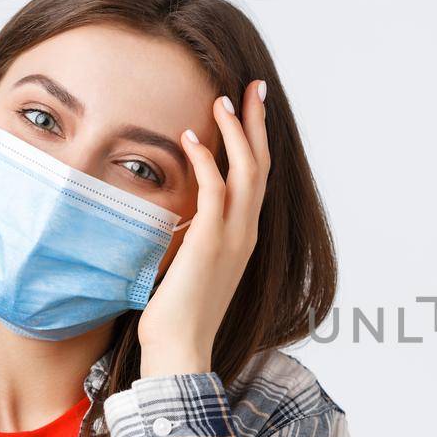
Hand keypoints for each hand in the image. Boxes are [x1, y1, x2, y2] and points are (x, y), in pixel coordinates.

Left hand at [138, 80, 271, 377]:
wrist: (181, 347)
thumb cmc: (179, 313)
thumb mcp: (190, 265)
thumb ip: (191, 236)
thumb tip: (175, 216)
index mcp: (244, 235)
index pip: (258, 178)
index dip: (256, 141)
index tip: (250, 109)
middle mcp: (246, 232)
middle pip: (261, 165)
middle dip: (257, 123)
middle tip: (252, 88)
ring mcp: (233, 237)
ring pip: (246, 171)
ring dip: (235, 133)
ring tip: (222, 101)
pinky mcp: (211, 242)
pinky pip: (216, 191)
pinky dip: (206, 160)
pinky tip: (191, 138)